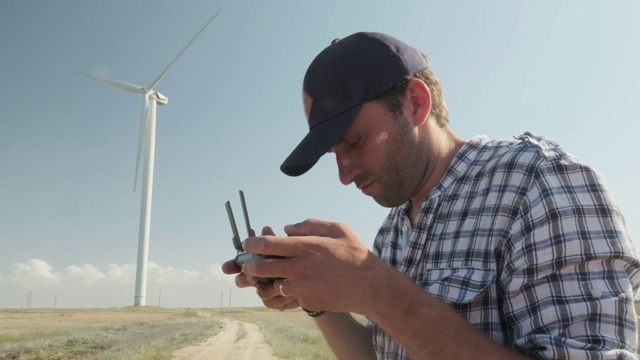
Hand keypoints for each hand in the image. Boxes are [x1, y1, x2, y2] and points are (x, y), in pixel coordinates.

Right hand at [221, 226, 298, 310]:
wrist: (317, 278)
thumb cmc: (299, 259)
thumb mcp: (288, 247)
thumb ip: (275, 240)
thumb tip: (266, 229)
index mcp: (260, 262)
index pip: (241, 263)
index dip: (232, 266)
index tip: (226, 268)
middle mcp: (261, 277)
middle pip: (244, 280)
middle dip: (244, 280)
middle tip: (251, 278)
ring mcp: (269, 290)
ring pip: (260, 293)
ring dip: (266, 289)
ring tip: (275, 284)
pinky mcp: (279, 301)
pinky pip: (273, 302)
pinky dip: (280, 298)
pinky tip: (289, 294)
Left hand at [241, 219, 385, 313]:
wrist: (371, 286)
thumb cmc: (355, 254)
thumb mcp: (337, 229)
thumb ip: (310, 225)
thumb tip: (287, 229)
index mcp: (306, 247)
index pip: (268, 244)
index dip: (252, 244)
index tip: (247, 244)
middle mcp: (300, 268)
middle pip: (262, 268)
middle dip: (251, 266)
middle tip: (249, 264)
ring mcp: (303, 288)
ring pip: (273, 285)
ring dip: (269, 281)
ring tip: (272, 277)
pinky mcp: (307, 302)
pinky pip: (290, 296)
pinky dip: (289, 291)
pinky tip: (297, 286)